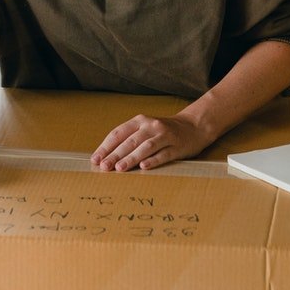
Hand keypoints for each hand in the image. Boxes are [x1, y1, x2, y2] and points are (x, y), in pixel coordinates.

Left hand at [90, 114, 211, 171]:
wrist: (194, 126)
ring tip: (120, 169)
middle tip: (104, 167)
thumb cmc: (163, 131)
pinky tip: (144, 167)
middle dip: (115, 155)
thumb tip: (106, 157)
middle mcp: (151, 126)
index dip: (106, 146)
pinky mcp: (177, 146)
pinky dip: (153, 160)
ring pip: (145, 147)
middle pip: (130, 141)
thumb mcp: (145, 129)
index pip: (118, 133)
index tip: (96, 159)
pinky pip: (164, 154)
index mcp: (140, 120)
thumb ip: (128, 139)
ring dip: (131, 158)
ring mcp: (165, 135)